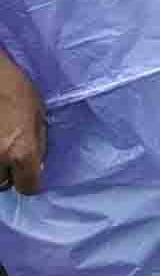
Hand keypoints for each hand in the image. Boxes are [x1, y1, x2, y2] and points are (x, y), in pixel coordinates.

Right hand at [0, 50, 46, 194]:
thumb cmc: (15, 88)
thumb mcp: (39, 114)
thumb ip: (39, 143)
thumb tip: (38, 165)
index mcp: (22, 151)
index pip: (29, 187)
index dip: (30, 182)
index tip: (29, 174)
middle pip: (2, 184)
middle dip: (7, 174)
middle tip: (8, 156)